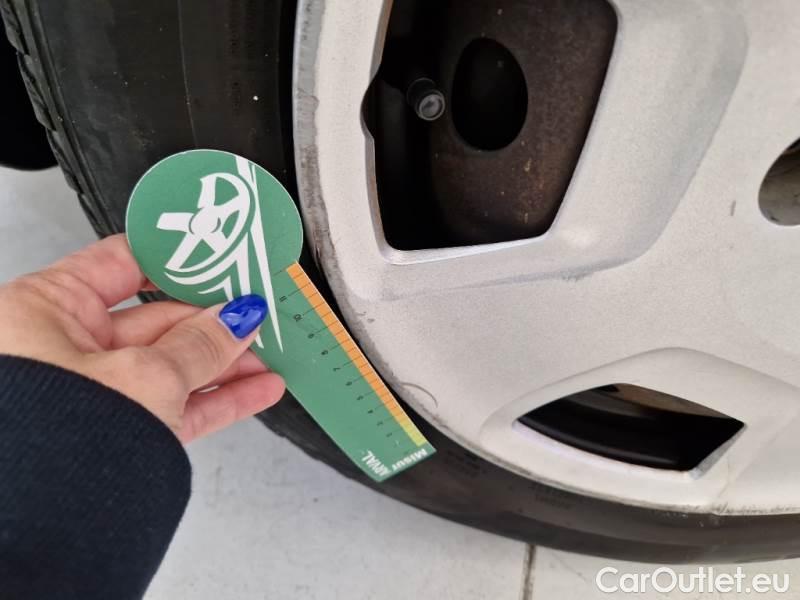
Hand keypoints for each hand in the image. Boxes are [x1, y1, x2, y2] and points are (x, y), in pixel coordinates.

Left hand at [0, 234, 284, 442]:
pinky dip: (214, 399)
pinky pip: (172, 405)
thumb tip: (235, 320)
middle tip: (254, 313)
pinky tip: (254, 391)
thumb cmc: (52, 444)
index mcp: (42, 310)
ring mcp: (87, 392)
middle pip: (154, 319)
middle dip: (213, 320)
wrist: (45, 528)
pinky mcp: (112, 431)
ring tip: (266, 355)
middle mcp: (57, 348)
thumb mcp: (147, 375)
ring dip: (223, 363)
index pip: (121, 264)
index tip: (218, 260)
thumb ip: (200, 344)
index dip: (176, 260)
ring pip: (170, 366)